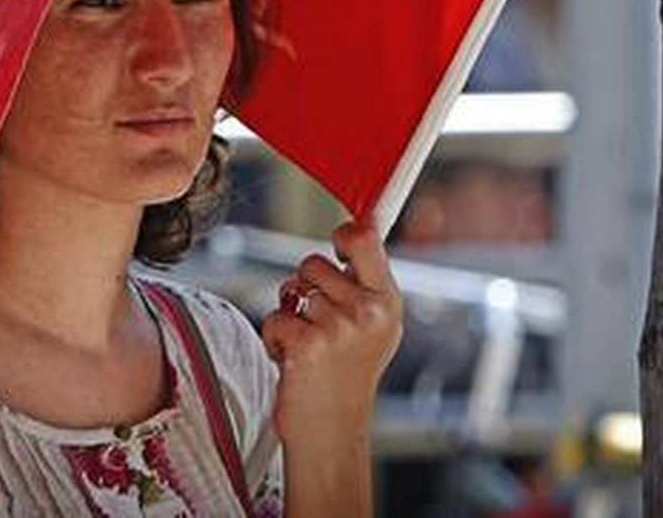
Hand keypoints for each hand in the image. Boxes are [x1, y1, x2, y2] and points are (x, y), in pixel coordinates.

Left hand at [261, 221, 402, 445]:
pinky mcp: (309, 345)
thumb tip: (358, 228)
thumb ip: (366, 282)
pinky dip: (274, 338)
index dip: (344, 234)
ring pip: (291, 289)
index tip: (337, 244)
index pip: (365, 239)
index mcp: (388, 302)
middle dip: (304, 288)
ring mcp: (340, 328)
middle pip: (313, 262)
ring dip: (289, 316)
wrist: (333, 432)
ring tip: (308, 345)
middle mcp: (369, 312)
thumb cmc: (348, 379)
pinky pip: (275, 317)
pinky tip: (293, 360)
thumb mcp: (374, 327)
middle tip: (318, 323)